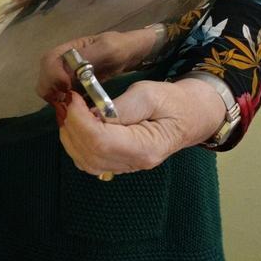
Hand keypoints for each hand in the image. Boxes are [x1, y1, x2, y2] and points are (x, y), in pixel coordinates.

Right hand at [36, 28, 161, 104]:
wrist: (132, 52)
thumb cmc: (121, 47)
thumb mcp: (108, 48)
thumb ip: (89, 56)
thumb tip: (69, 67)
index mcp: (69, 49)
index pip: (49, 60)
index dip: (52, 74)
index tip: (66, 86)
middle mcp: (64, 61)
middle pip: (45, 74)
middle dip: (51, 89)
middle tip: (66, 101)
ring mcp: (68, 73)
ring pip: (50, 86)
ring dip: (56, 97)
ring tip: (71, 106)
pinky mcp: (75, 85)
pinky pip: (62, 94)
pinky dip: (64, 102)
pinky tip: (76, 109)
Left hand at [55, 77, 226, 176]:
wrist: (191, 115)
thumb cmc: (173, 101)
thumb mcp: (149, 94)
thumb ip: (120, 107)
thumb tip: (92, 113)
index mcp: (145, 147)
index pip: (100, 141)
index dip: (79, 120)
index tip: (74, 98)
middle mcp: (134, 163)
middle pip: (89, 155)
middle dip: (72, 127)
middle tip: (70, 102)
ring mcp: (127, 167)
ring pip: (86, 162)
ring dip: (71, 136)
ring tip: (72, 111)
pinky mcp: (119, 163)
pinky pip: (90, 162)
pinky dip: (77, 144)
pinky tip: (78, 124)